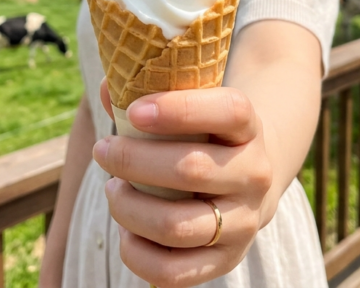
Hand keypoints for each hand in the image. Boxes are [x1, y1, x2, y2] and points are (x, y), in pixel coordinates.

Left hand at [92, 80, 274, 287]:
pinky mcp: (226, 260)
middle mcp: (255, 175)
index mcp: (250, 128)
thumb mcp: (189, 109)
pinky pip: (172, 272)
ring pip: (175, 225)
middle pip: (190, 170)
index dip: (179, 109)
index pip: (228, 112)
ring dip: (128, 208)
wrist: (249, 180)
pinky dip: (136, 253)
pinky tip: (126, 231)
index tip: (133, 111)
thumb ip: (147, 95)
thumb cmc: (203, 136)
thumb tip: (108, 90)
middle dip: (132, 160)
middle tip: (103, 151)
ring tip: (113, 190)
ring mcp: (244, 222)